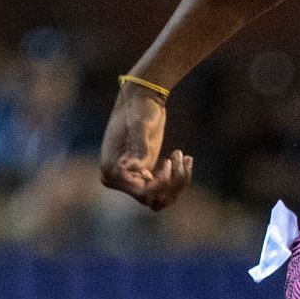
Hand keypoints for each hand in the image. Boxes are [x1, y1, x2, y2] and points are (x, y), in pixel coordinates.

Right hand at [98, 86, 193, 209]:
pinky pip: (165, 189)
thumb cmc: (139, 110)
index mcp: (113, 171)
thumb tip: (137, 168)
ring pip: (161, 198)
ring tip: (184, 157)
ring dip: (178, 182)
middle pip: (154, 199)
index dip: (162, 183)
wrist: (142, 99)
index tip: (170, 161)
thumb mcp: (140, 126)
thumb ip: (139, 147)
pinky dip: (179, 179)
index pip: (143, 193)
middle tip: (179, 156)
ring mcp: (133, 178)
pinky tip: (186, 158)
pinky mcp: (146, 173)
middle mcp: (119, 180)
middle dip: (173, 182)